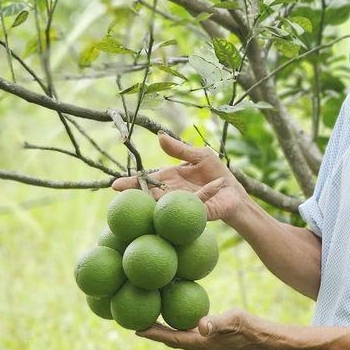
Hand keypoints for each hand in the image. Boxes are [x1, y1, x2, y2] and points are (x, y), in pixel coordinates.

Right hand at [112, 132, 248, 223]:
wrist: (234, 192)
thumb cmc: (216, 173)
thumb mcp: (199, 156)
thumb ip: (179, 149)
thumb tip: (159, 136)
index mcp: (170, 179)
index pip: (147, 181)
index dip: (132, 183)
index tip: (115, 185)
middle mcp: (172, 194)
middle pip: (150, 197)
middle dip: (135, 197)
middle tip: (119, 197)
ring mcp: (183, 205)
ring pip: (165, 205)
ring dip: (155, 202)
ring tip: (141, 200)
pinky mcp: (198, 213)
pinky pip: (195, 205)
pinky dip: (198, 197)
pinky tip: (195, 192)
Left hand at [135, 308, 281, 349]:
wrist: (266, 338)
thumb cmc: (250, 327)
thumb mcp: (234, 320)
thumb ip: (217, 323)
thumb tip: (201, 325)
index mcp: (202, 344)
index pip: (172, 339)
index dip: (154, 334)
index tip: (136, 328)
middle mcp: (202, 347)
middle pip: (173, 340)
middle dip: (156, 333)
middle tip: (138, 322)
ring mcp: (208, 346)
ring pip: (181, 338)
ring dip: (167, 331)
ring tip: (154, 319)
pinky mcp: (215, 341)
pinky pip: (191, 334)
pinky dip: (180, 327)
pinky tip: (181, 317)